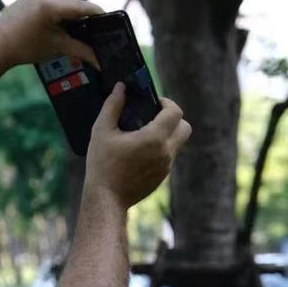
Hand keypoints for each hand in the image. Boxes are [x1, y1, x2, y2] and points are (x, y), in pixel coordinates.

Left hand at [0, 0, 103, 69]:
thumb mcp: (56, 47)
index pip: (81, 7)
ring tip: (76, 27)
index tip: (109, 21)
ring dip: (72, 10)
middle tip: (92, 31)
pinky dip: (61, 7)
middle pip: (74, 1)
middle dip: (83, 15)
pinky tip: (62, 20)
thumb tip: (100, 60)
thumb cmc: (23, 48)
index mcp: (49, 5)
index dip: (97, 14)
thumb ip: (81, 49)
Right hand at [84, 84, 191, 208]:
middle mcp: (166, 152)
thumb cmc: (102, 164)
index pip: (175, 112)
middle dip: (173, 119)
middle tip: (154, 118)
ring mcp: (166, 167)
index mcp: (154, 138)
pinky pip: (168, 157)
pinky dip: (160, 150)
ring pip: (177, 143)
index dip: (167, 103)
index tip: (154, 103)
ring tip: (143, 136)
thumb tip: (120, 87)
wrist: (106, 199)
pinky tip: (139, 153)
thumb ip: (112, 106)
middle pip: (185, 127)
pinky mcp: (162, 177)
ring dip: (166, 135)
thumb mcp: (102, 131)